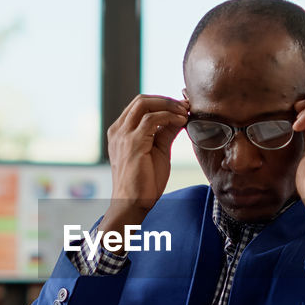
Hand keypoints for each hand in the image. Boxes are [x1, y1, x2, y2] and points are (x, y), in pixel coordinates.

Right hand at [101, 94, 187, 234]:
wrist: (132, 204)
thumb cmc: (143, 183)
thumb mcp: (157, 151)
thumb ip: (164, 133)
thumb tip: (178, 118)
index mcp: (120, 132)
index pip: (140, 106)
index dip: (162, 102)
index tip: (182, 107)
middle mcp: (118, 130)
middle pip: (141, 100)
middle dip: (166, 100)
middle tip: (185, 106)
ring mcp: (123, 136)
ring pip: (145, 104)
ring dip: (169, 105)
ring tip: (185, 112)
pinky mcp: (133, 143)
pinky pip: (152, 119)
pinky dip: (169, 116)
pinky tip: (181, 122)